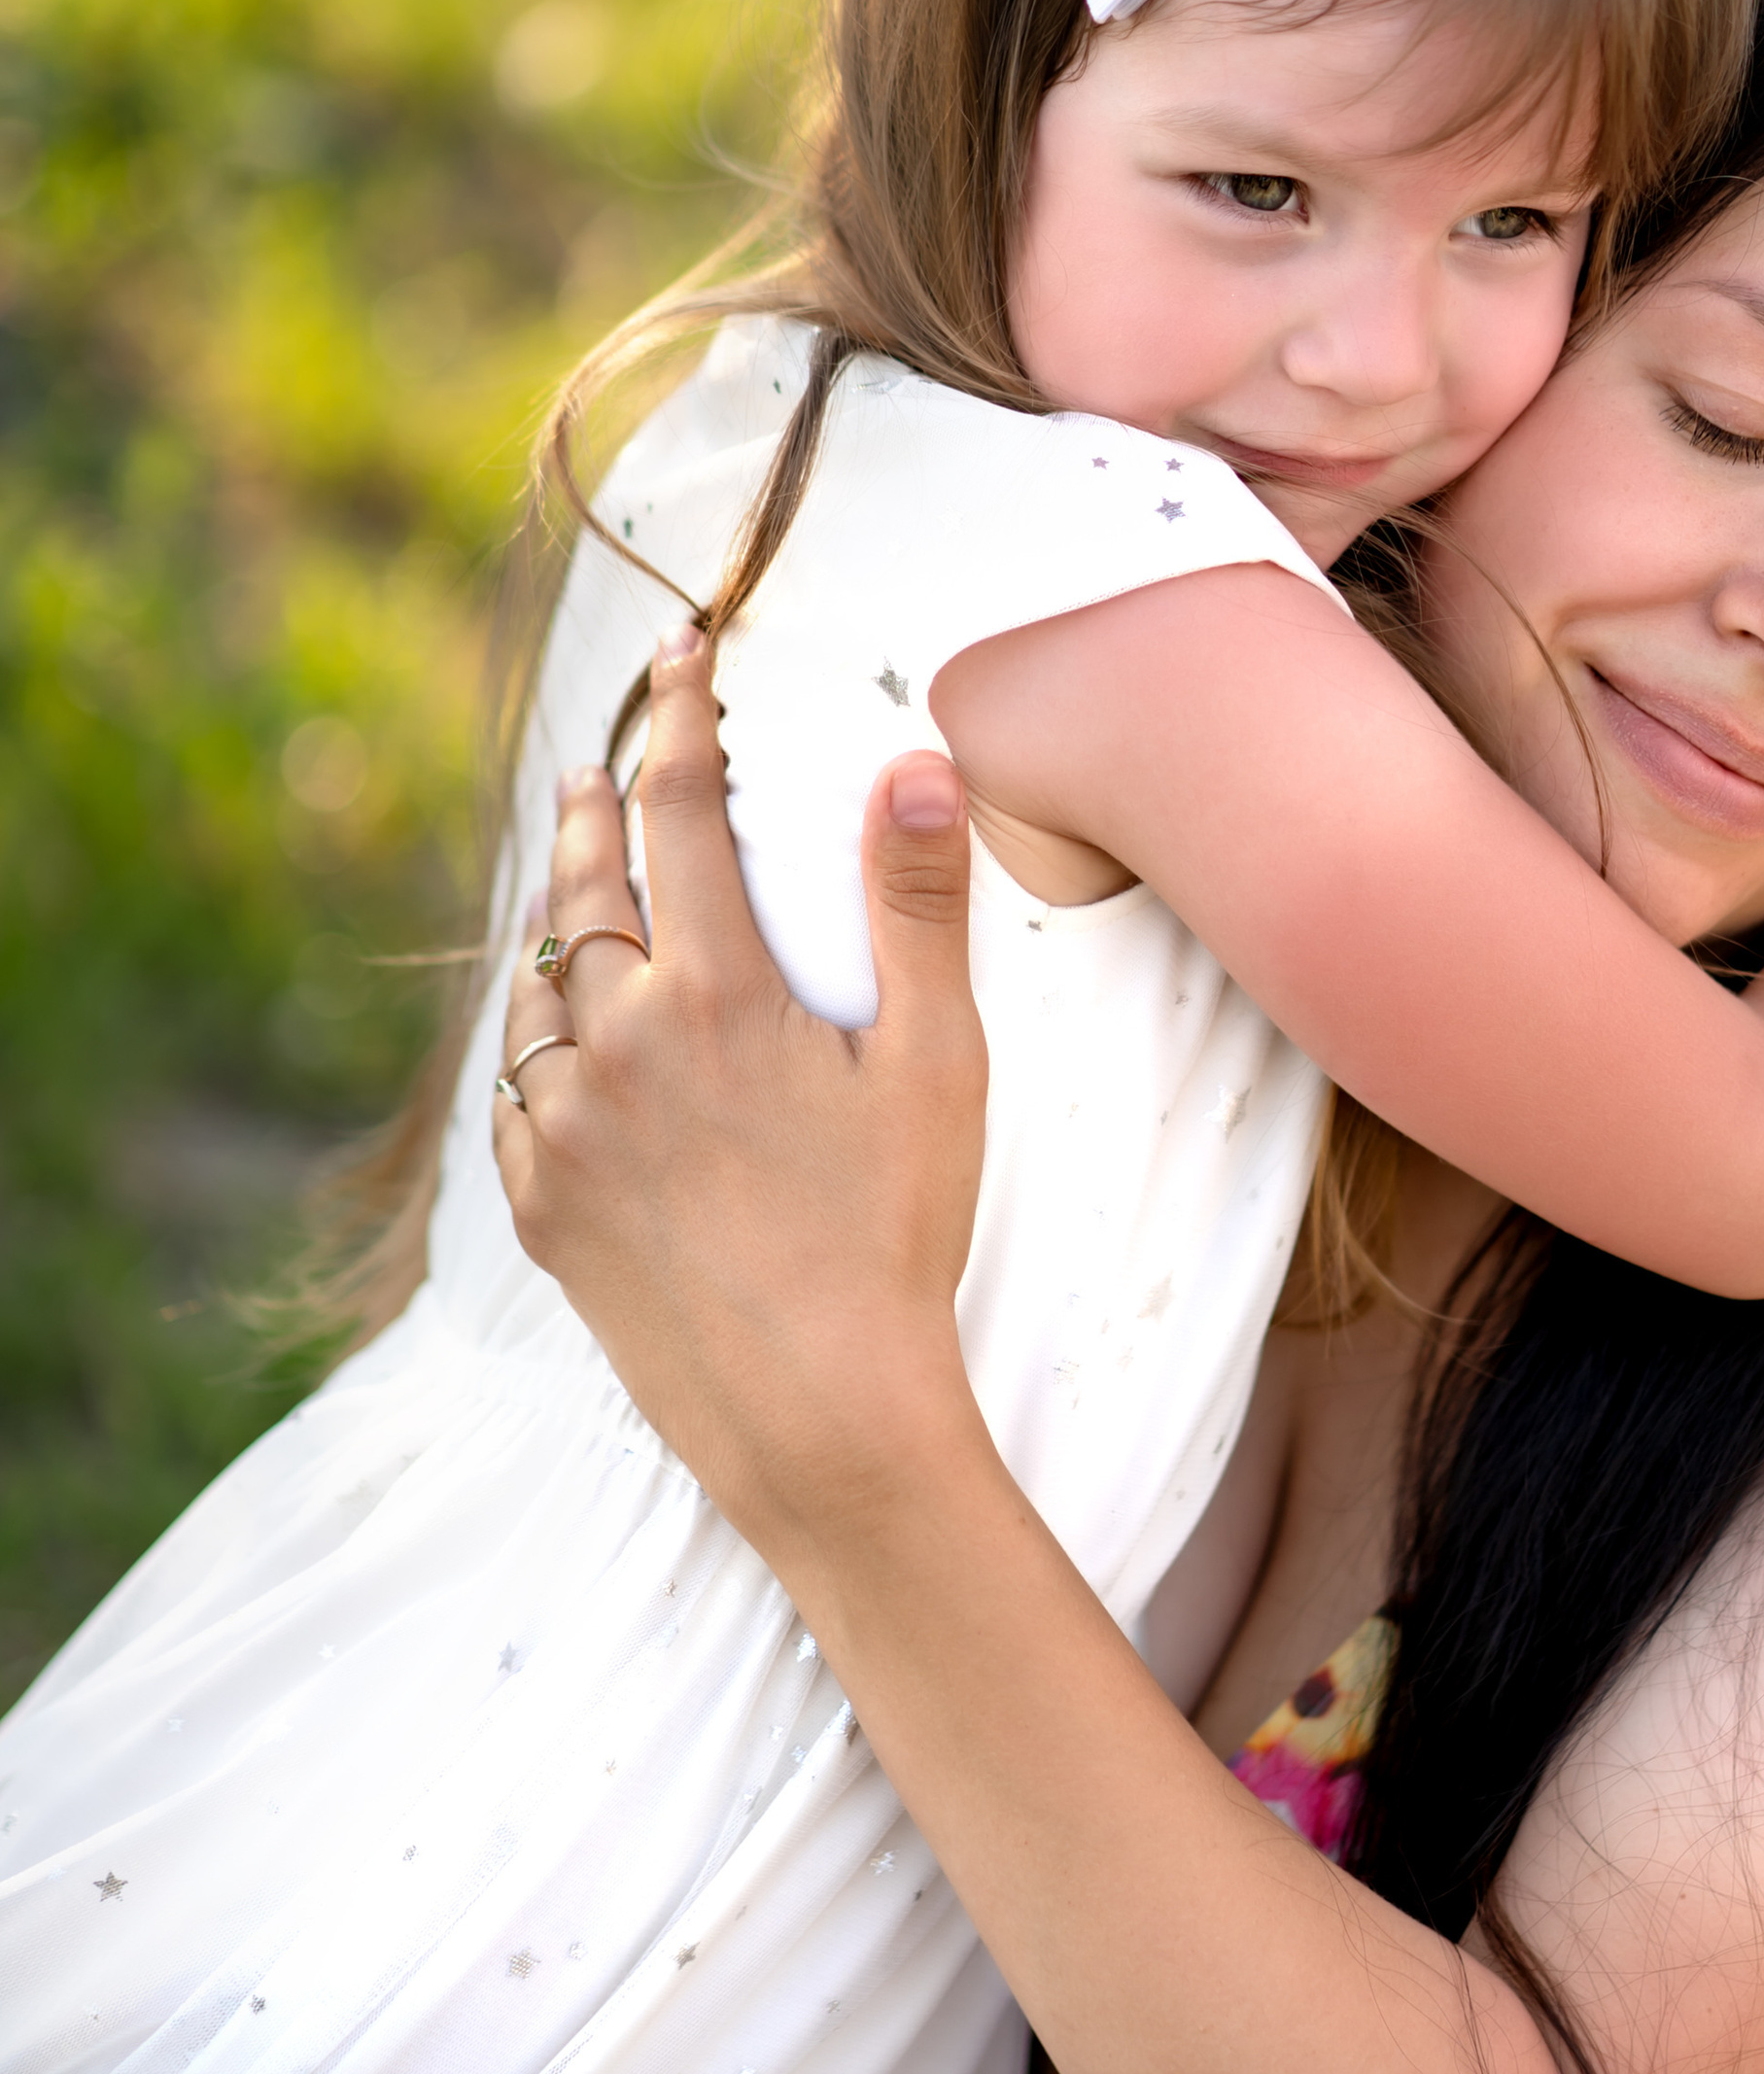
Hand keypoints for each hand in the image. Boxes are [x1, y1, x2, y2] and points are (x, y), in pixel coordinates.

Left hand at [491, 624, 991, 1551]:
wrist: (820, 1415)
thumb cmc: (897, 1237)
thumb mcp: (936, 1062)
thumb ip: (914, 905)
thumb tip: (919, 764)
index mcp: (715, 992)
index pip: (682, 811)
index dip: (681, 719)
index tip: (678, 657)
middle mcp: (616, 1044)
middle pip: (584, 886)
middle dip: (593, 809)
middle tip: (596, 765)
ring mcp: (565, 1129)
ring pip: (536, 990)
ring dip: (555, 929)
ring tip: (569, 898)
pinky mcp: (541, 1206)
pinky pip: (517, 1092)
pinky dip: (535, 1046)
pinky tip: (554, 1042)